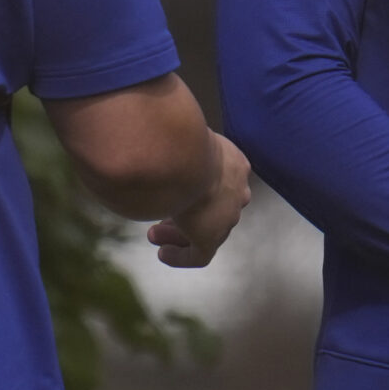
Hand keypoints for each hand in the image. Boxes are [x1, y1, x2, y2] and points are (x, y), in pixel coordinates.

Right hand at [147, 134, 250, 266]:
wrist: (184, 156)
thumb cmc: (172, 137)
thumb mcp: (178, 133)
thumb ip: (170, 137)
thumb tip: (151, 133)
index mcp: (234, 163)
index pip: (221, 179)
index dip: (197, 185)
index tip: (176, 187)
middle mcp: (236, 190)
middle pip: (215, 207)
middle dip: (189, 211)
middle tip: (164, 211)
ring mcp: (227, 216)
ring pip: (207, 231)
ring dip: (180, 233)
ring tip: (153, 235)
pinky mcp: (211, 238)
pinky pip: (200, 255)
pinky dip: (181, 256)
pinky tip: (163, 253)